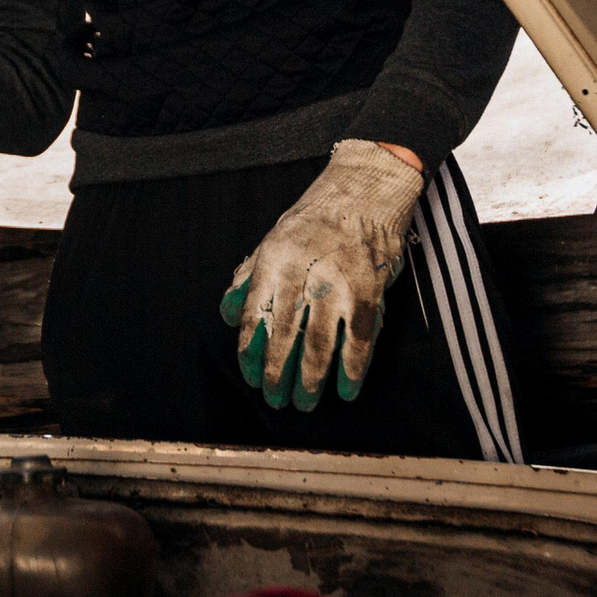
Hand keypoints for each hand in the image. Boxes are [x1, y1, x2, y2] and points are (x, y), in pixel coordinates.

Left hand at [220, 140, 424, 408]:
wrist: (363, 193)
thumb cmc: (313, 220)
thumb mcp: (270, 241)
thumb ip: (247, 278)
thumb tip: (228, 316)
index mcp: (272, 264)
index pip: (255, 318)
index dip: (252, 353)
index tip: (251, 378)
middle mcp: (302, 277)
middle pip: (285, 338)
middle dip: (278, 375)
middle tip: (276, 401)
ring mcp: (337, 287)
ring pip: (320, 345)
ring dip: (310, 379)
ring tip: (304, 402)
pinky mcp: (368, 293)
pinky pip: (359, 340)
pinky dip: (352, 369)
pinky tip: (345, 389)